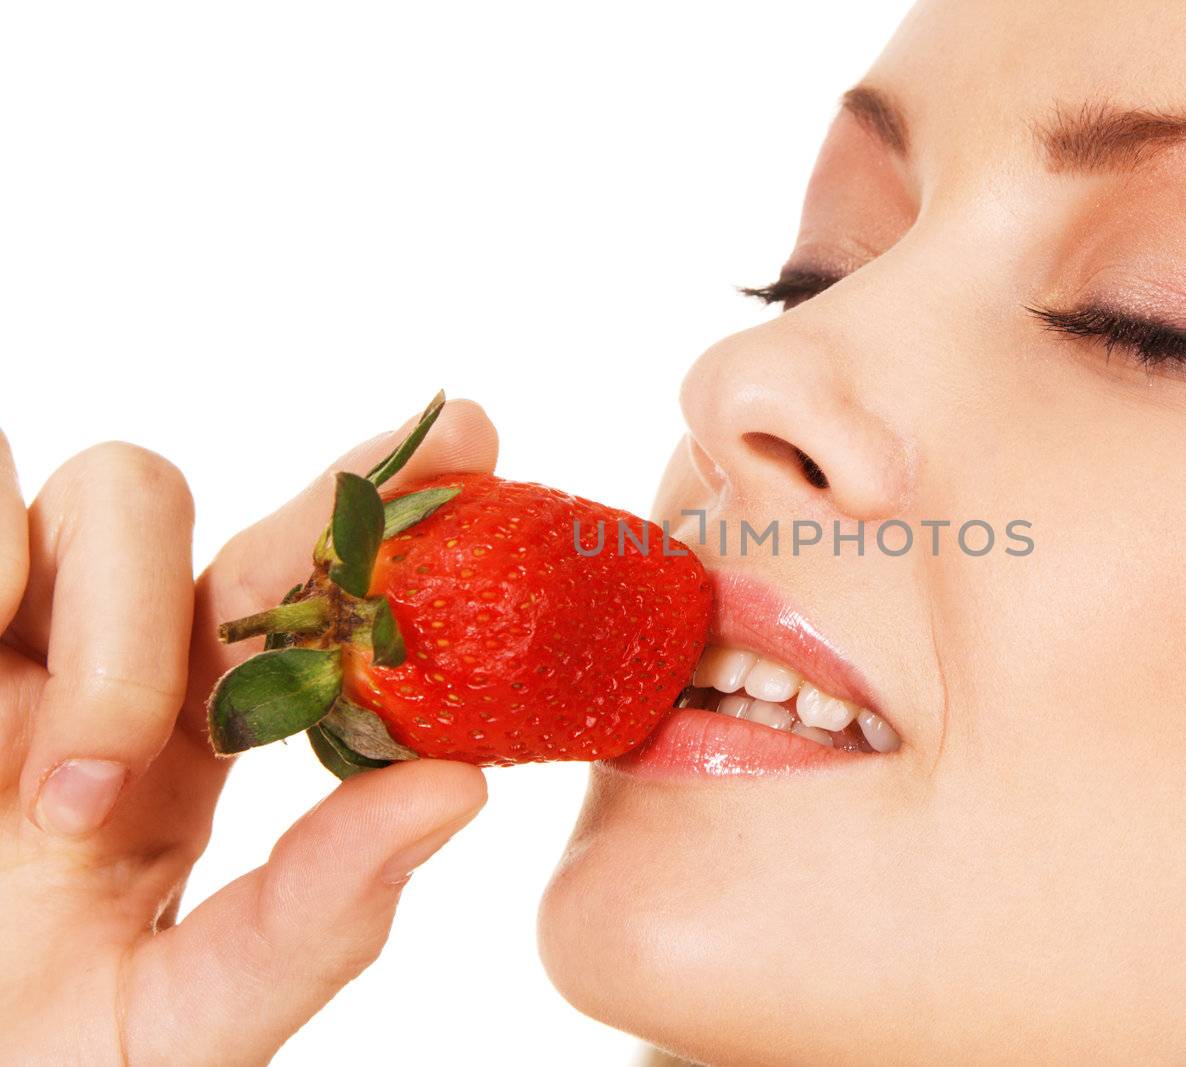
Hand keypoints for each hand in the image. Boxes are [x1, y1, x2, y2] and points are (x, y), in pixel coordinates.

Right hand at [0, 401, 498, 1064]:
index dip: (370, 501)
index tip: (474, 438)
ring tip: (49, 796)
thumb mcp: (176, 1027)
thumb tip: (457, 789)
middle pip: (164, 503)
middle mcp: (74, 663)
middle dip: (195, 592)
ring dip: (95, 618)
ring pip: (80, 489)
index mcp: (170, 742)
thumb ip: (311, 920)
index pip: (281, 585)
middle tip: (129, 769)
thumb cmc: (24, 1064)